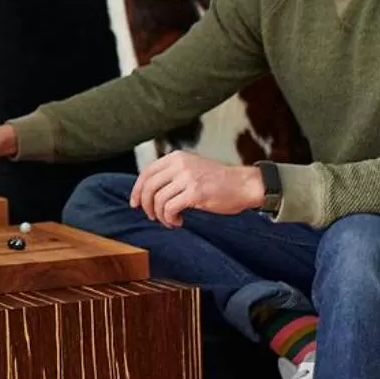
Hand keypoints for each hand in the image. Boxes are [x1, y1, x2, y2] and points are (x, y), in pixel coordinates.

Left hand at [130, 151, 264, 226]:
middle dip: (146, 205)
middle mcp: (180, 164)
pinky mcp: (195, 193)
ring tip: (170, 221)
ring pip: (158, 199)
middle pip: (148, 186)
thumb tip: (149, 192)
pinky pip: (170, 208)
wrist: (244, 184)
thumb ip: (172, 174)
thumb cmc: (219, 181)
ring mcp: (187, 178)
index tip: (135, 203)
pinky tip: (178, 221)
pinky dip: (170, 218)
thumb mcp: (192, 169)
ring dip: (160, 215)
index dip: (137, 189)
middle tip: (152, 216)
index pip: (146, 172)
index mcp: (176, 157)